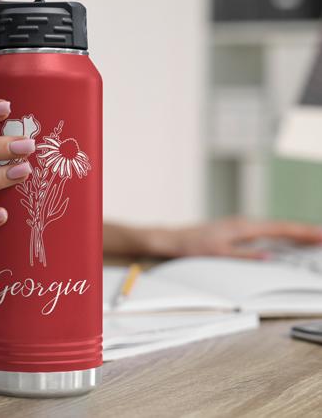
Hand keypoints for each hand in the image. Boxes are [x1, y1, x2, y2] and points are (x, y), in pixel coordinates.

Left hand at [171, 217, 321, 259]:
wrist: (174, 239)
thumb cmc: (193, 246)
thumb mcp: (218, 254)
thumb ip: (244, 256)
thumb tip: (269, 258)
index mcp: (243, 228)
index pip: (280, 229)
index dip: (302, 232)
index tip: (321, 235)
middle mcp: (244, 224)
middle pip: (281, 227)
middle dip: (304, 231)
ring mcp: (241, 226)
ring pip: (274, 228)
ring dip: (293, 233)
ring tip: (314, 238)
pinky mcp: (236, 230)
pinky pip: (264, 232)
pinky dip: (280, 235)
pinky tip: (286, 240)